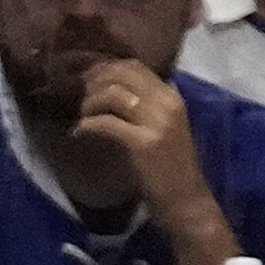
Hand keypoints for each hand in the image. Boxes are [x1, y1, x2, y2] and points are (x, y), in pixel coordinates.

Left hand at [76, 59, 215, 228]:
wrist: (185, 198)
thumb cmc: (168, 166)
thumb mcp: (159, 126)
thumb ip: (141, 106)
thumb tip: (107, 90)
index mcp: (172, 96)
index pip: (135, 66)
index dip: (106, 68)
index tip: (87, 81)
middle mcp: (167, 102)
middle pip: (122, 74)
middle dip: (93, 82)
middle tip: (79, 97)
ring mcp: (157, 122)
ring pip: (113, 94)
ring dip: (89, 104)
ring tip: (82, 118)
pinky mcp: (143, 143)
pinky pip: (106, 123)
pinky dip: (87, 125)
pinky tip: (79, 133)